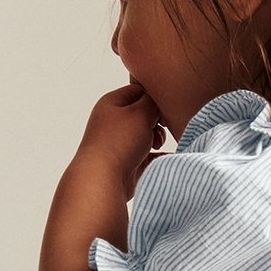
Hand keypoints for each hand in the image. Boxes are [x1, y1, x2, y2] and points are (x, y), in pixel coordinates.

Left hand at [74, 83, 167, 199]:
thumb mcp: (140, 113)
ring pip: (146, 135)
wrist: (103, 179)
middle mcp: (113, 122)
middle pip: (143, 114)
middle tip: (159, 128)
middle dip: (157, 121)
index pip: (138, 91)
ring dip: (157, 139)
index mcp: (112, 103)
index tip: (164, 109)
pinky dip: (158, 156)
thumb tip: (158, 105)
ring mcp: (119, 143)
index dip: (154, 98)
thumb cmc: (118, 141)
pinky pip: (148, 156)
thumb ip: (153, 103)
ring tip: (156, 144)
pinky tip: (166, 158)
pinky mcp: (127, 163)